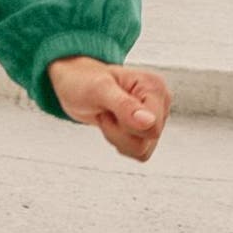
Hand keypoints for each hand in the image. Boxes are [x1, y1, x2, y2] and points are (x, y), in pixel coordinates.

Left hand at [47, 56, 168, 161]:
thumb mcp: (99, 89)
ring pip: (142, 150)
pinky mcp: (145, 130)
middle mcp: (160, 102)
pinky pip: (138, 152)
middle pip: (147, 141)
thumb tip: (149, 122)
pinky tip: (111, 124)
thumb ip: (125, 106)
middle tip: (106, 111)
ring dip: (116, 137)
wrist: (73, 83)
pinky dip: (119, 142)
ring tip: (108, 115)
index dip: (126, 125)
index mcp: (155, 87)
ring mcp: (153, 118)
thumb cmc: (83, 80)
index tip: (111, 107)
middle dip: (119, 132)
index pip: (153, 128)